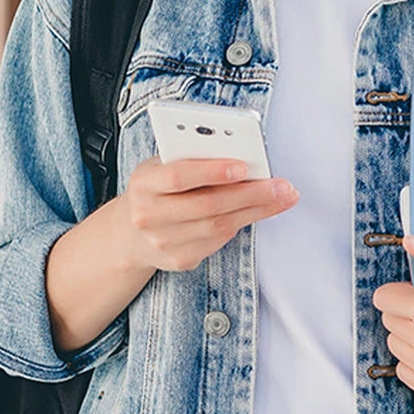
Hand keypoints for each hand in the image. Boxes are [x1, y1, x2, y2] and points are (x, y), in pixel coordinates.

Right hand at [118, 157, 298, 272]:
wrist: (129, 233)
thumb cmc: (157, 188)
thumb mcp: (162, 165)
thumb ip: (192, 157)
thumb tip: (241, 152)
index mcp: (144, 183)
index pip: (178, 176)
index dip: (212, 171)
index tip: (244, 165)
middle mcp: (149, 216)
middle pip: (208, 205)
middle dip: (251, 193)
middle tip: (282, 185)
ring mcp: (162, 242)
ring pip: (219, 226)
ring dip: (257, 211)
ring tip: (283, 197)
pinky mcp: (178, 260)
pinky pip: (218, 242)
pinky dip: (242, 224)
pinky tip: (260, 211)